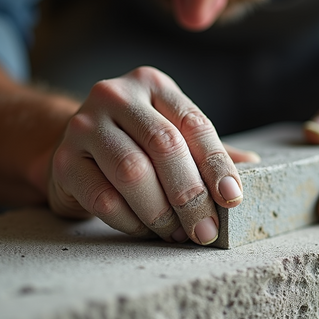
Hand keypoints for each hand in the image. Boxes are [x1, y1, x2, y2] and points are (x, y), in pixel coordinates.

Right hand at [46, 66, 256, 243]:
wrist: (73, 153)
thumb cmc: (133, 145)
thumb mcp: (171, 136)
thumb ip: (204, 150)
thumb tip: (254, 167)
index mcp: (152, 85)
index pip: (193, 123)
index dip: (217, 164)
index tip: (233, 199)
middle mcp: (116, 96)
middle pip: (164, 145)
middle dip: (190, 194)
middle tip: (205, 230)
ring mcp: (84, 125)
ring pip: (132, 172)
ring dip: (161, 213)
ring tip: (177, 234)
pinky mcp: (64, 161)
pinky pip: (104, 198)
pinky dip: (131, 222)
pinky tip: (144, 230)